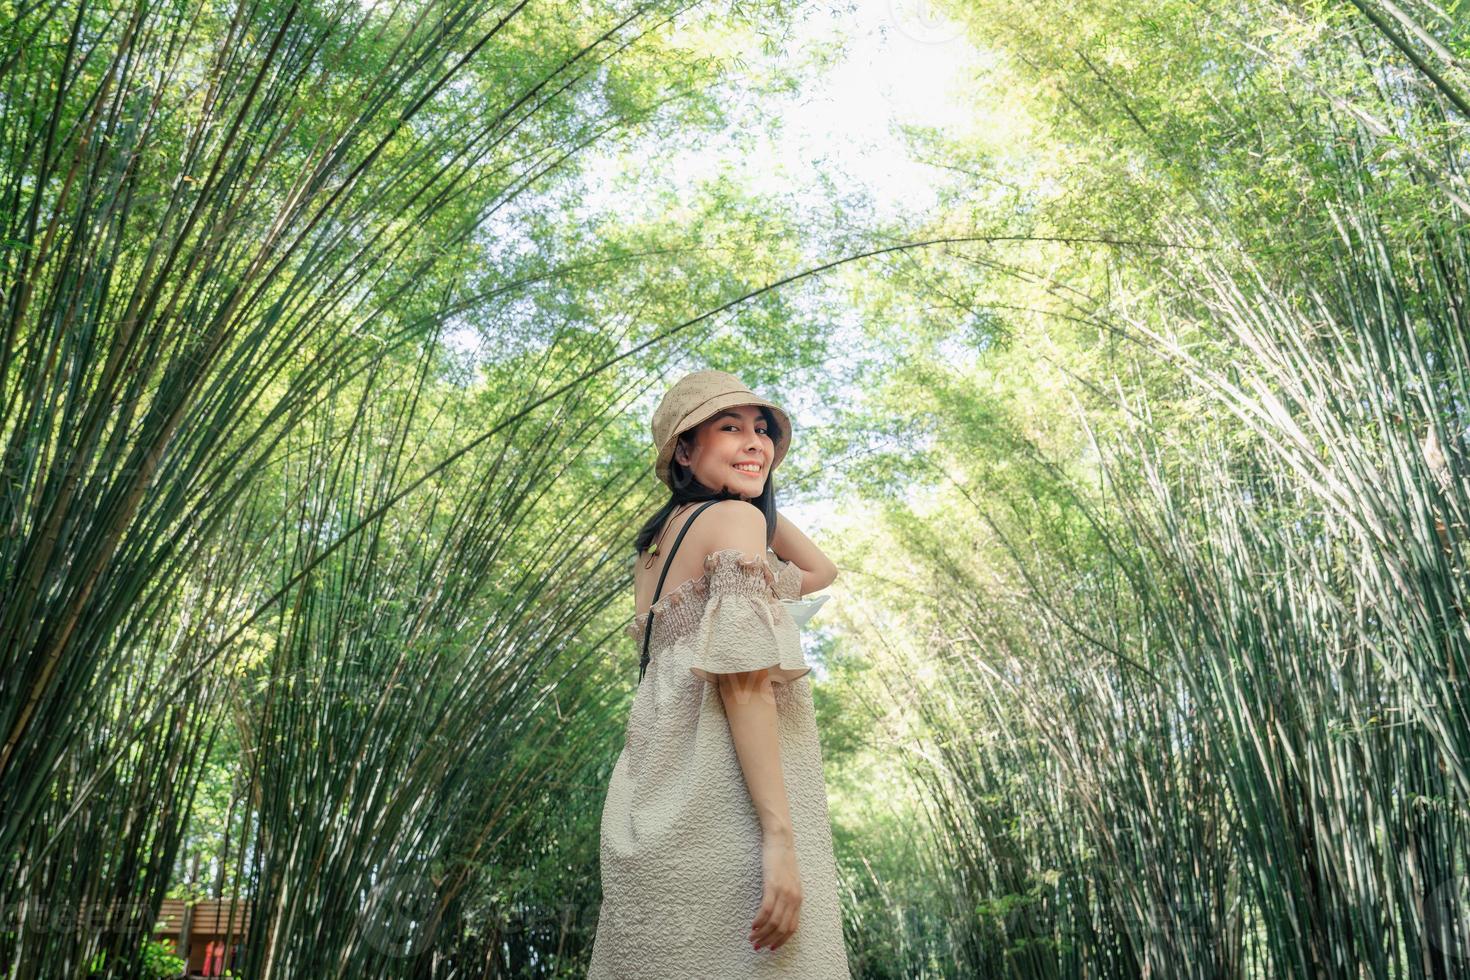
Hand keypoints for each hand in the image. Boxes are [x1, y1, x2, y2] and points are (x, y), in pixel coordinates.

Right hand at [750, 832, 800, 951]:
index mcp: (799, 899)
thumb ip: (787, 897)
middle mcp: (794, 898)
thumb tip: (779, 913)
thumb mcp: (789, 882)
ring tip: (751, 938)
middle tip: (757, 946)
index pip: (792, 928)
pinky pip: (766, 910)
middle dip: (769, 941)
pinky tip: (752, 926)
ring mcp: (784, 892)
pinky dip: (759, 921)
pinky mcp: (773, 885)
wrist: (781, 841)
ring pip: (774, 922)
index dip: (781, 941)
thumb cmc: (782, 860)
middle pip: (782, 928)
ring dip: (762, 934)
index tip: (770, 947)